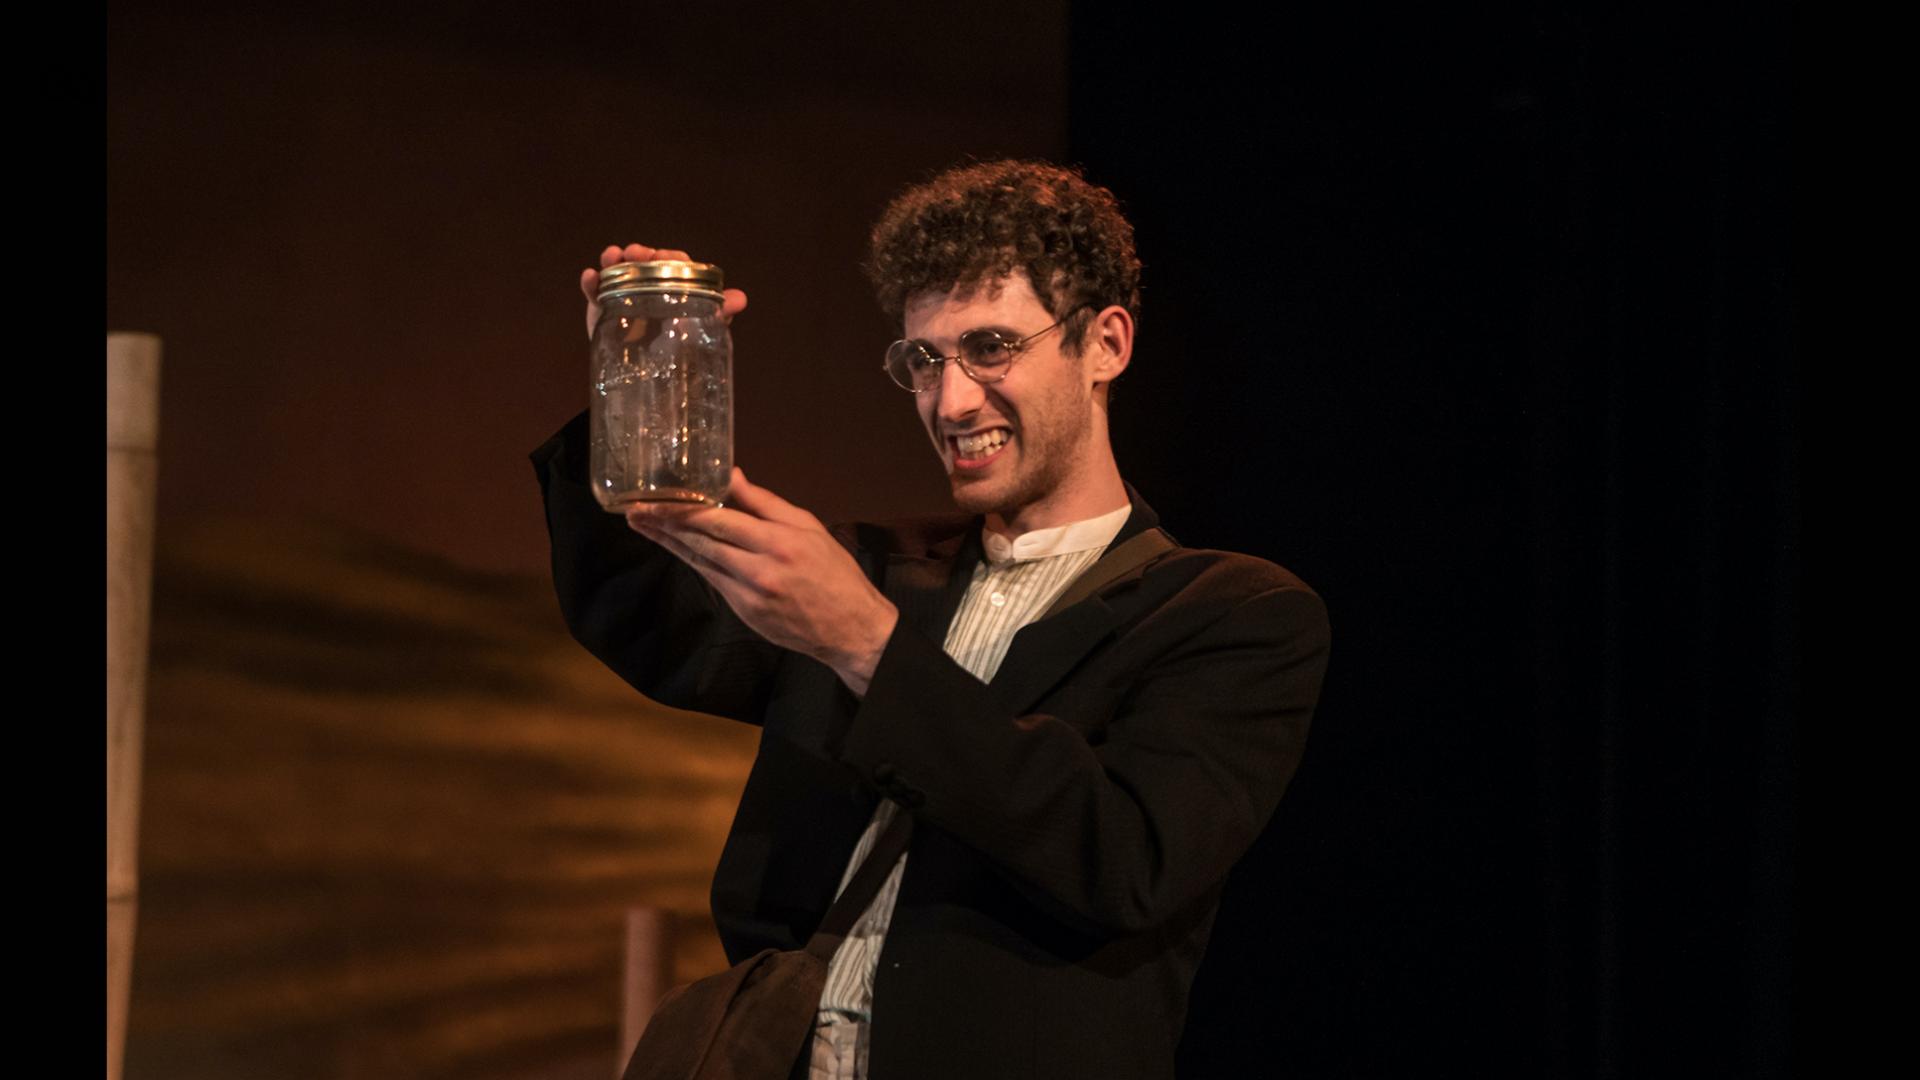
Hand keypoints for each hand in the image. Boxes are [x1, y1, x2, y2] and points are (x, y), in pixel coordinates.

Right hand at [581, 243, 748, 338]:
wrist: (649, 378)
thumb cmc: (680, 348)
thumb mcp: (700, 331)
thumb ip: (719, 314)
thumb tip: (741, 299)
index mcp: (675, 285)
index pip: (674, 262)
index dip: (669, 256)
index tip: (663, 256)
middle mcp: (650, 283)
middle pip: (644, 260)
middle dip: (640, 253)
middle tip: (636, 254)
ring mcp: (625, 292)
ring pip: (617, 268)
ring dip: (613, 258)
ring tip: (611, 257)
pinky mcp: (603, 305)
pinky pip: (594, 289)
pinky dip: (590, 281)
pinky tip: (590, 276)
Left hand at [626, 469, 899, 695]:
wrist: (851, 628)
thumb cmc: (834, 572)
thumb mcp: (807, 526)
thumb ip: (765, 503)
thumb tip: (730, 476)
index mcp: (778, 542)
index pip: (718, 521)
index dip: (681, 510)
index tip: (653, 499)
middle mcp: (759, 570)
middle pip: (700, 542)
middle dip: (664, 524)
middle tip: (633, 509)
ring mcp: (748, 595)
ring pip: (700, 562)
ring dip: (669, 543)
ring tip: (642, 525)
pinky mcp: (745, 613)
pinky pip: (712, 580)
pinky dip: (692, 561)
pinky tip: (675, 548)